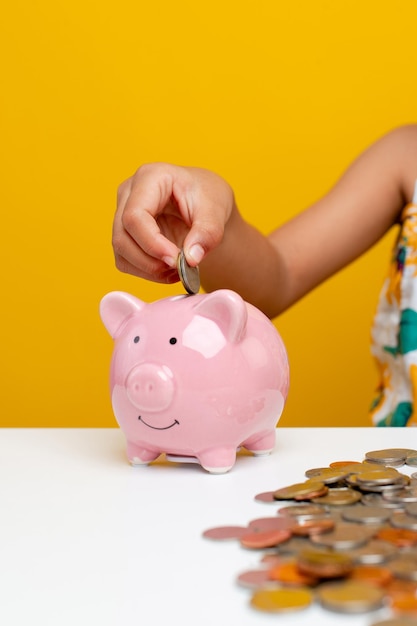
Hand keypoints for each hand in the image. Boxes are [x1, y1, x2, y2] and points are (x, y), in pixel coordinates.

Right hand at [113, 163, 234, 282]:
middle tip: (180, 269)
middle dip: (150, 261)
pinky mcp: (125, 233)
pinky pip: (125, 261)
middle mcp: (129, 193)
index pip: (135, 215)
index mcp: (150, 177)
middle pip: (122, 236)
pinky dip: (146, 272)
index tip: (177, 260)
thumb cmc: (208, 198)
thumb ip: (207, 233)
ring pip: (121, 251)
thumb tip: (191, 258)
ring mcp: (122, 213)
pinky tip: (169, 270)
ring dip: (148, 269)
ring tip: (178, 271)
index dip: (152, 243)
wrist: (205, 203)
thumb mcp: (216, 211)